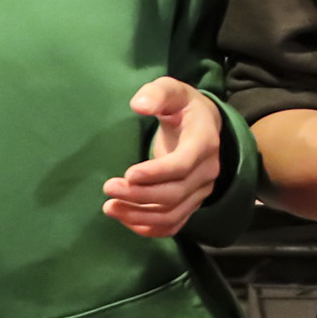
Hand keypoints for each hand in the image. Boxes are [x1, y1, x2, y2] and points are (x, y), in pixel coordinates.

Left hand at [105, 78, 219, 237]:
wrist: (204, 124)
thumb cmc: (182, 106)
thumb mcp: (172, 90)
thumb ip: (157, 94)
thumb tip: (138, 105)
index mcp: (204, 141)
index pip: (183, 165)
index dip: (156, 174)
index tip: (127, 174)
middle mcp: (207, 170)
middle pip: (175, 193)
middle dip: (140, 195)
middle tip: (109, 188)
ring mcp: (201, 190)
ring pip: (172, 214)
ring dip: (139, 215)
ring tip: (110, 207)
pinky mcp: (192, 202)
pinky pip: (173, 224)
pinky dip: (150, 228)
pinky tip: (125, 220)